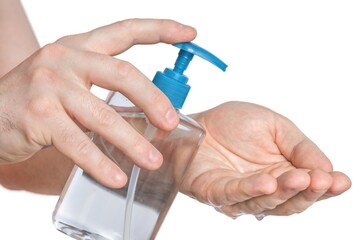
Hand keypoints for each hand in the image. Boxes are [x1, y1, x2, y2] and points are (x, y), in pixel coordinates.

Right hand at [0, 19, 195, 187]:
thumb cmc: (35, 98)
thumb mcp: (68, 79)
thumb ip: (101, 87)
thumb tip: (147, 110)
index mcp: (78, 47)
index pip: (124, 30)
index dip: (160, 30)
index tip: (189, 34)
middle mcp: (64, 59)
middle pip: (123, 74)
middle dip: (153, 100)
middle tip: (171, 123)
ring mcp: (49, 85)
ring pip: (104, 116)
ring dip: (133, 142)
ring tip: (152, 160)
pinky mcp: (38, 116)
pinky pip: (79, 144)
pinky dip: (101, 163)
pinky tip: (116, 177)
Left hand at [181, 101, 350, 218]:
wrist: (200, 121)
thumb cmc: (233, 124)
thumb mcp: (275, 126)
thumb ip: (299, 147)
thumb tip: (328, 169)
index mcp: (281, 173)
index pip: (307, 187)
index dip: (325, 187)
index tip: (342, 181)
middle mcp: (262, 190)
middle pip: (289, 202)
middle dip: (308, 192)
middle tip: (322, 181)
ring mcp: (238, 195)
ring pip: (264, 203)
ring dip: (283, 193)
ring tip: (299, 179)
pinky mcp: (214, 192)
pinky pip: (233, 195)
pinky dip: (251, 190)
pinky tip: (268, 182)